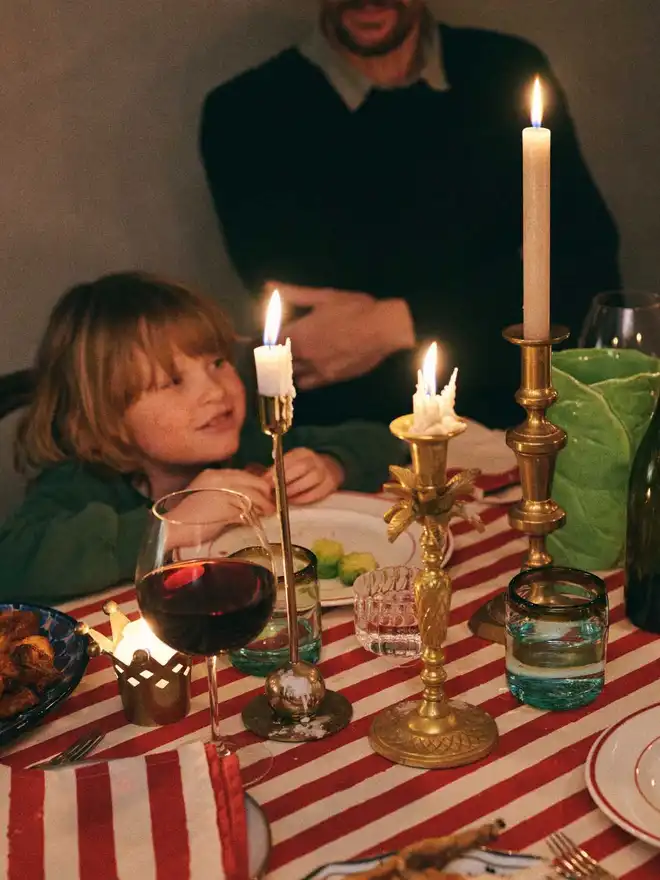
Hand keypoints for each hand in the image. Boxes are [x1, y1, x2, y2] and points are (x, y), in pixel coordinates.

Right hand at [184, 468, 274, 515]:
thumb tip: (249, 497)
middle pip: (254, 481)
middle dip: (265, 493)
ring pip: (254, 494)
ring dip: (265, 504)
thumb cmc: (187, 517)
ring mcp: (223, 491)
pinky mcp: (225, 506)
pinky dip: (257, 513)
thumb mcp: (206, 496)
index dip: (258, 484)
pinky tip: (259, 518)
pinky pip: (249, 508)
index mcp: (213, 474)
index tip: (265, 494)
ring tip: (269, 512)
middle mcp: (219, 478)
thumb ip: (225, 492)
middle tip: (271, 504)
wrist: (171, 528)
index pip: (245, 474)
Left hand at [265, 448, 344, 504]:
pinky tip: (294, 501)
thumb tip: (263, 479)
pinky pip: (316, 492)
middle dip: (285, 480)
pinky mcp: (330, 485)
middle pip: (301, 467)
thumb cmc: (304, 469)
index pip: (288, 459)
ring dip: (294, 490)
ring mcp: (325, 471)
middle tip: (274, 491)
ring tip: (283, 497)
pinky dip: (303, 498)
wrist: (329, 468)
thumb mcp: (292, 464)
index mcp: (302, 453)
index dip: (276, 471)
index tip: (266, 481)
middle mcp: (315, 459)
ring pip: (310, 479)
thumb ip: (279, 469)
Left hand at [272, 283, 414, 389]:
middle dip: (269, 358)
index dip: (260, 341)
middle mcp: (302, 355)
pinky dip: (300, 380)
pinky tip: (300, 374)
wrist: (384, 329)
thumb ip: (293, 294)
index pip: (268, 342)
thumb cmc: (354, 309)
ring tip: (282, 365)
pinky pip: (307, 385)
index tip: (252, 339)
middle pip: (275, 363)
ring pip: (289, 376)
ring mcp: (316, 370)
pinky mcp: (330, 379)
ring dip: (283, 371)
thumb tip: (269, 286)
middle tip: (266, 354)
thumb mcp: (322, 297)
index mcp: (298, 333)